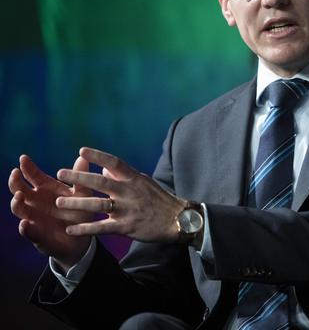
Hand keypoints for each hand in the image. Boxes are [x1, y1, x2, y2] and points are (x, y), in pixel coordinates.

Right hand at [9, 155, 93, 270]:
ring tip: (19, 196)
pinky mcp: (36, 234)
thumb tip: (83, 157)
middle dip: (16, 182)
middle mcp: (36, 201)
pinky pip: (28, 231)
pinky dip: (25, 228)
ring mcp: (33, 217)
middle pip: (20, 189)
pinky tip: (25, 224)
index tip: (23, 158)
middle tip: (15, 173)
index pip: (33, 176)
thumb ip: (80, 177)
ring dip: (17, 203)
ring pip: (19, 209)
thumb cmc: (80, 211)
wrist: (81, 238)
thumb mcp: (82, 194)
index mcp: (47, 189)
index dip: (27, 167)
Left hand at [55, 147, 186, 242]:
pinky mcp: (126, 227)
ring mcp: (127, 209)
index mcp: (134, 178)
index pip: (114, 163)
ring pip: (97, 205)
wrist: (178, 220)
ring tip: (58, 203)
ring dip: (76, 204)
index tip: (81, 150)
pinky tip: (70, 230)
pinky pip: (101, 228)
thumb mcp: (144, 182)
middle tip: (60, 173)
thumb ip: (124, 176)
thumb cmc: (159, 199)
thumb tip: (104, 169)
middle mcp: (129, 191)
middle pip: (100, 182)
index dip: (98, 156)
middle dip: (79, 177)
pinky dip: (85, 229)